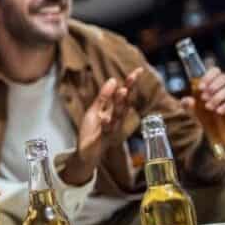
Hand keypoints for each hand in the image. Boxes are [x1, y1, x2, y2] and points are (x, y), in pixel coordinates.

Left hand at [65, 68, 142, 184]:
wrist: (87, 153)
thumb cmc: (92, 132)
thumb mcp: (96, 111)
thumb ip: (104, 97)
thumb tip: (113, 80)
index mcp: (115, 112)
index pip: (125, 95)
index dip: (131, 83)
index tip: (138, 71)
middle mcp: (117, 120)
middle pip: (124, 103)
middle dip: (129, 90)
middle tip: (133, 77)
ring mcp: (111, 130)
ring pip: (117, 116)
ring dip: (119, 104)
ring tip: (122, 91)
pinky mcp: (103, 139)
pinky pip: (105, 131)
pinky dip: (106, 124)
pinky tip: (105, 118)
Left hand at [179, 67, 224, 122]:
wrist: (214, 129)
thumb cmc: (203, 114)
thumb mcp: (192, 110)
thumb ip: (187, 104)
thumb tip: (187, 100)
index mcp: (214, 82)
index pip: (215, 71)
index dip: (208, 76)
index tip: (200, 87)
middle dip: (213, 86)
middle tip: (203, 98)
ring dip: (218, 97)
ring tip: (208, 107)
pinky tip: (218, 111)